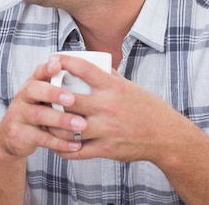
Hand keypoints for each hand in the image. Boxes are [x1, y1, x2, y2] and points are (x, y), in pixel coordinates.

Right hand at [0, 57, 86, 159]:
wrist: (14, 136)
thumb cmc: (39, 111)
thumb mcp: (44, 96)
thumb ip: (62, 85)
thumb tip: (100, 74)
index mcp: (32, 84)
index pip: (38, 71)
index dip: (47, 68)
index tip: (58, 65)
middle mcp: (23, 96)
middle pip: (34, 89)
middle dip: (53, 93)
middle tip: (72, 99)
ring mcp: (19, 115)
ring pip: (39, 115)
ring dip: (60, 120)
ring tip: (81, 125)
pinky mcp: (21, 134)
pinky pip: (41, 138)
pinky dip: (60, 142)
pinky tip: (76, 144)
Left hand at [49, 54, 193, 163]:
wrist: (168, 137)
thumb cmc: (148, 108)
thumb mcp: (129, 87)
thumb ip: (109, 75)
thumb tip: (92, 62)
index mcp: (114, 87)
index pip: (84, 68)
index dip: (64, 61)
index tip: (52, 58)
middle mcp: (108, 106)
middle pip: (69, 99)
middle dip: (51, 96)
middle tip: (39, 93)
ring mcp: (107, 129)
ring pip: (68, 126)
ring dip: (53, 124)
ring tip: (43, 120)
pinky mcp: (107, 149)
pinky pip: (77, 150)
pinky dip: (63, 148)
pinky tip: (56, 144)